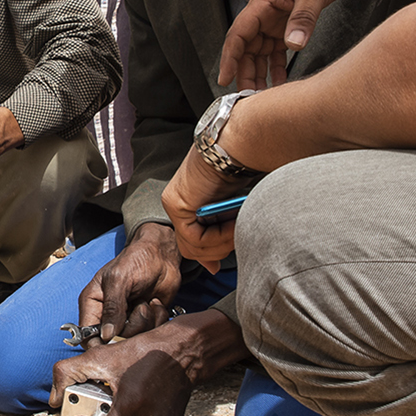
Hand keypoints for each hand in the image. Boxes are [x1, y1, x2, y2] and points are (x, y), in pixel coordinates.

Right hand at [76, 222, 182, 340]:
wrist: (162, 255)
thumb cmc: (136, 260)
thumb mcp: (119, 280)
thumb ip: (112, 308)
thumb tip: (106, 336)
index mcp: (93, 304)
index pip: (86, 335)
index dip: (97, 345)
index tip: (114, 343)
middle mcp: (108, 316)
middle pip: (114, 342)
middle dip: (131, 326)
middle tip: (139, 305)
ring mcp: (128, 320)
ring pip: (134, 339)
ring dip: (146, 319)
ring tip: (147, 300)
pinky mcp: (146, 322)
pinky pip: (151, 333)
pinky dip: (158, 318)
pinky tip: (156, 303)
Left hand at [162, 149, 251, 273]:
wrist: (236, 148)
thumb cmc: (241, 172)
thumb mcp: (232, 208)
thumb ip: (223, 232)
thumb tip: (215, 267)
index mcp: (188, 202)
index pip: (190, 240)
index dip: (206, 255)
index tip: (217, 267)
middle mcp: (176, 203)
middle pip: (190, 248)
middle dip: (215, 252)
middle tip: (236, 242)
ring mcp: (173, 203)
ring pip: (193, 246)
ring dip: (221, 244)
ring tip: (239, 230)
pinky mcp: (176, 205)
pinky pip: (195, 238)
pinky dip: (218, 237)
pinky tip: (233, 225)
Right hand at [219, 0, 359, 90]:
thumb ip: (303, 17)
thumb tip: (292, 44)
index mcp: (263, 1)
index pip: (238, 34)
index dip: (229, 58)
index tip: (225, 78)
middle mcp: (265, 12)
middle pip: (246, 47)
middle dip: (244, 72)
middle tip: (249, 97)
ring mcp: (276, 18)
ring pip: (259, 51)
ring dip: (259, 72)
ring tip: (262, 95)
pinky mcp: (288, 22)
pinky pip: (276, 49)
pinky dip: (276, 66)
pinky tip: (280, 81)